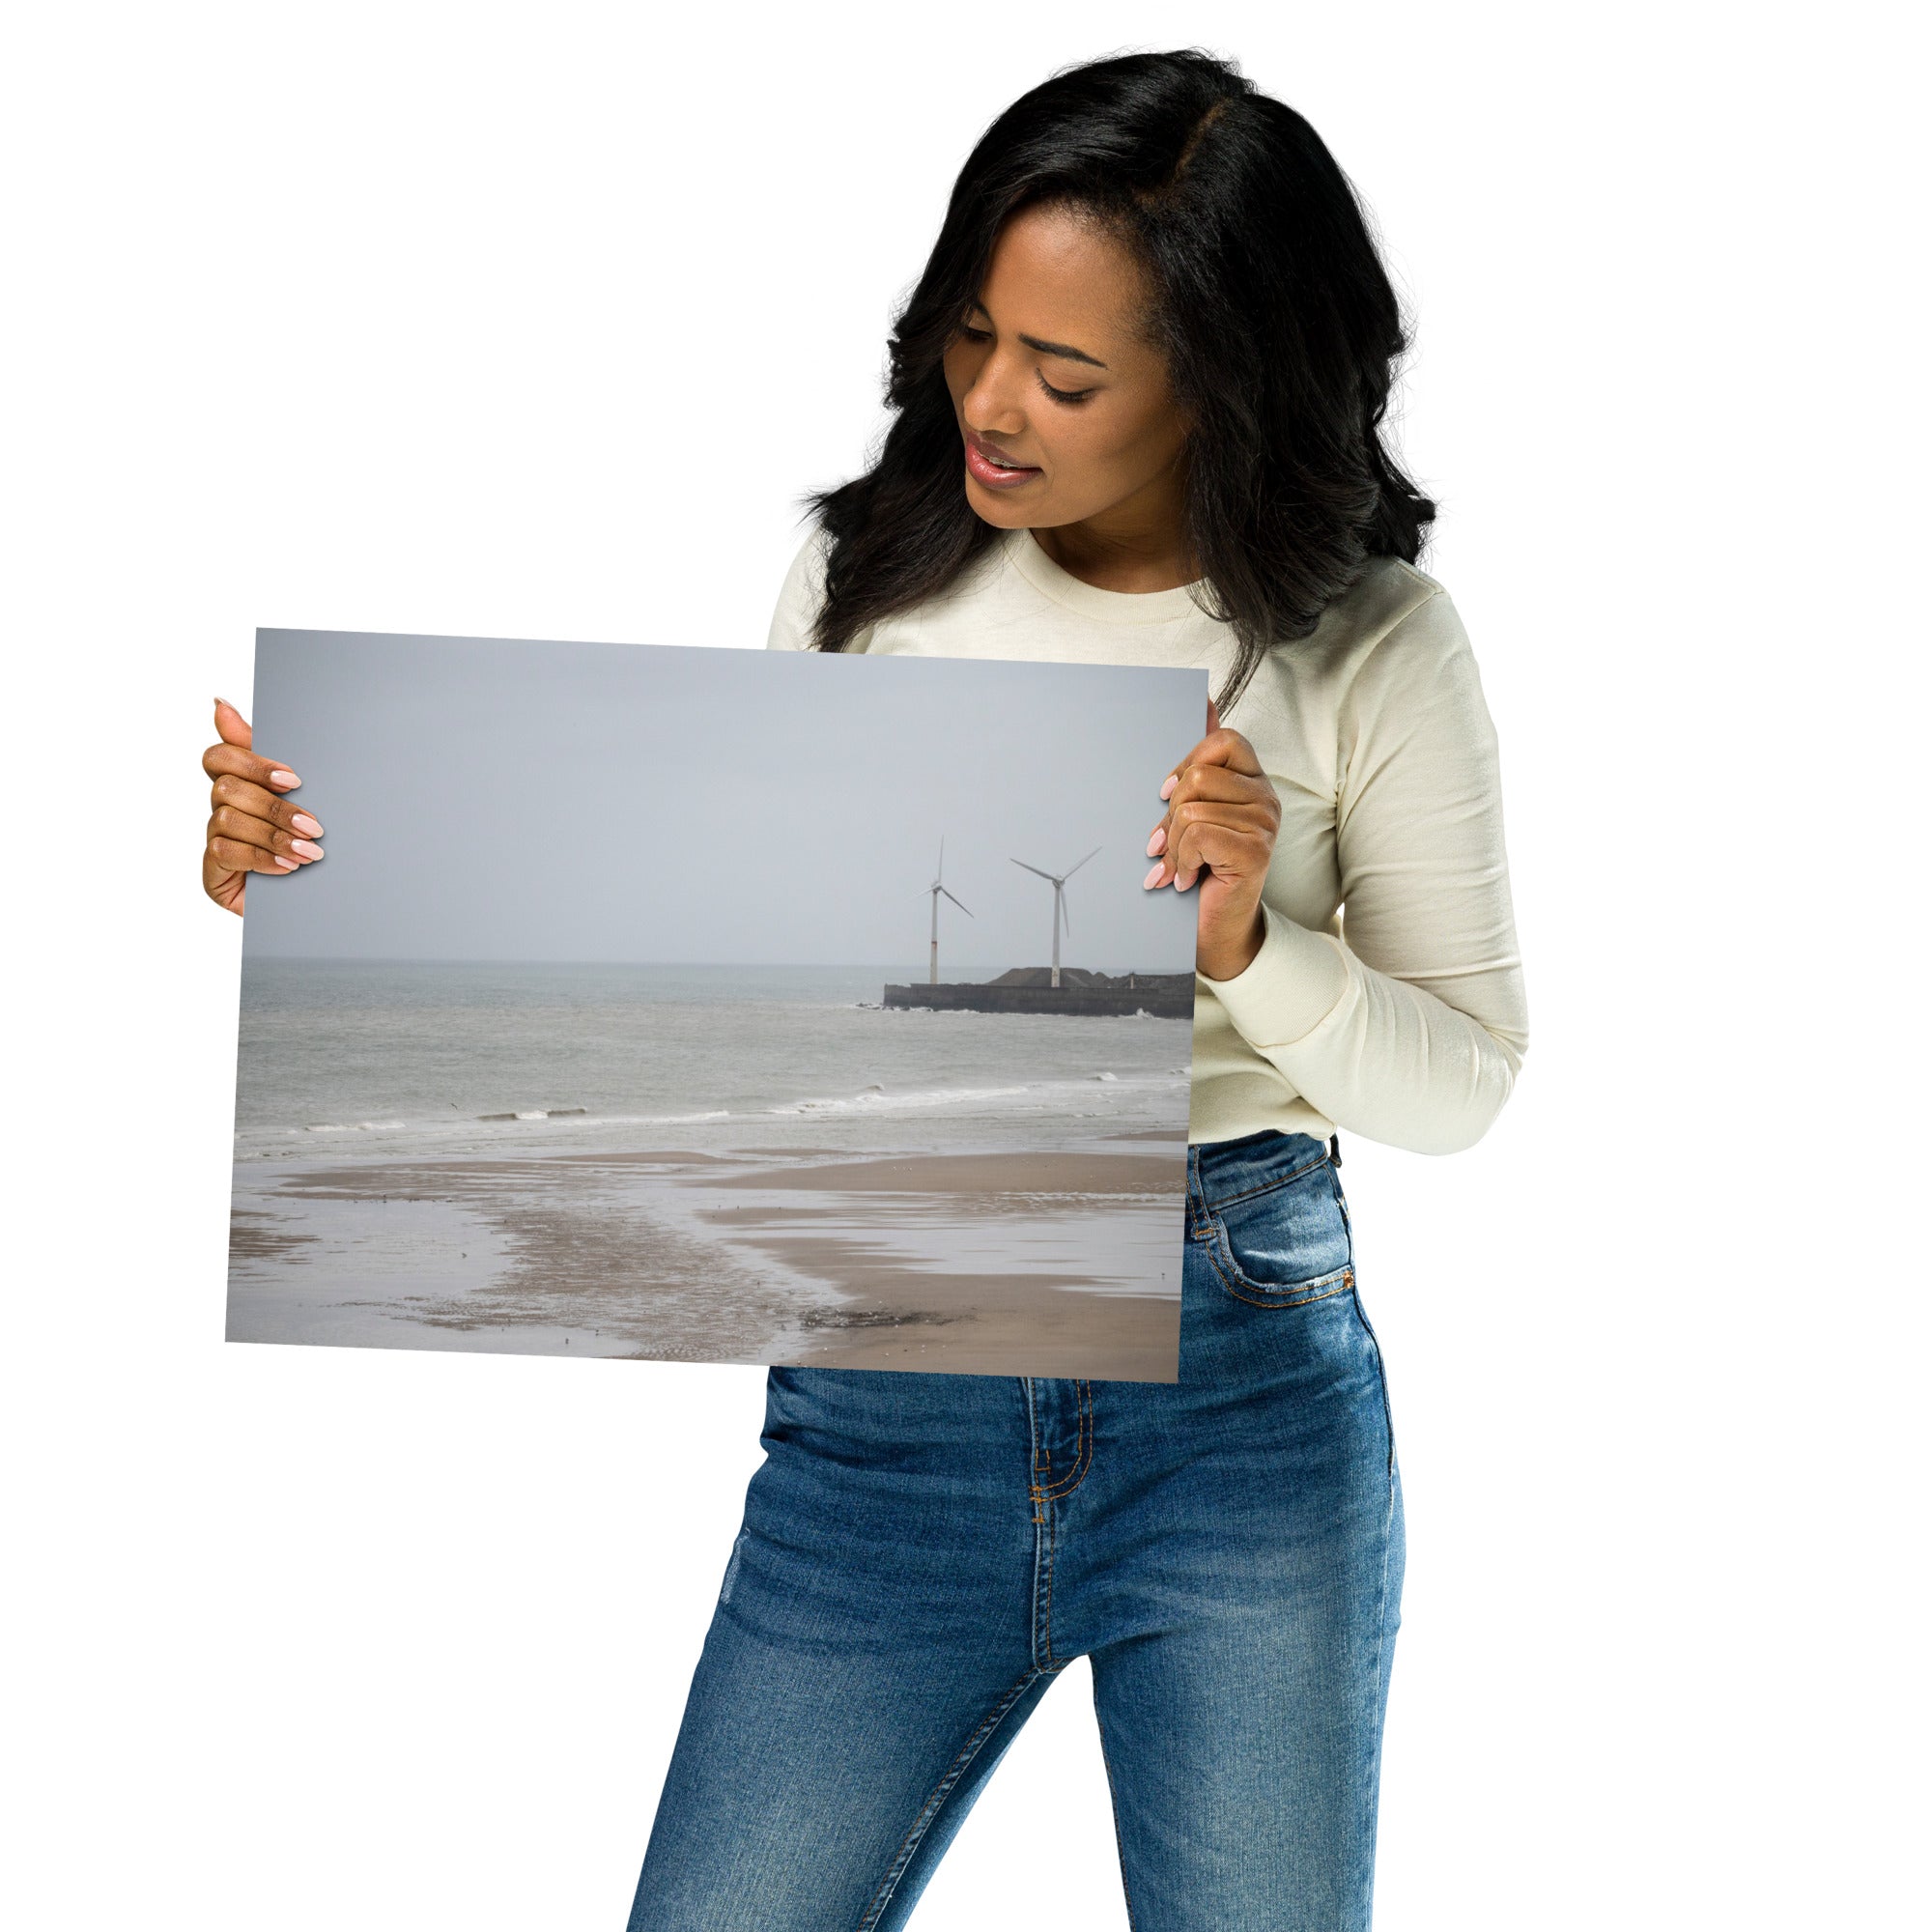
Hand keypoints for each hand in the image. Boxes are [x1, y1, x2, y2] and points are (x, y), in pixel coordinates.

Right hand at [201, 698, 323, 914]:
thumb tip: (219, 704)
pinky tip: (289, 867)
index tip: (293, 779)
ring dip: (273, 835)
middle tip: (315, 825)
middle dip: (275, 807)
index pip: (220, 756)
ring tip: (310, 852)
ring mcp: (215, 839)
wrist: (323, 899)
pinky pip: (225, 853)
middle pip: (227, 788)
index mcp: (241, 783)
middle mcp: (222, 808)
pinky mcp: (212, 871)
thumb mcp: (304, 796)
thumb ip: (269, 754)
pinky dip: (261, 858)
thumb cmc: (311, 840)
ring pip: (227, 819)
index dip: (252, 763)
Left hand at [1142, 698, 1279, 980]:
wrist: (1214, 930)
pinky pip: (1198, 834)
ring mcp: (1265, 823)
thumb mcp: (1193, 812)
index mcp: (1252, 781)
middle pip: (1199, 776)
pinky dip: (1180, 860)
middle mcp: (1266, 797)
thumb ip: (1200, 762)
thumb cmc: (1200, 869)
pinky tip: (1185, 879)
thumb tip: (1203, 700)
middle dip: (1170, 814)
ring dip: (1173, 845)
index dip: (1187, 763)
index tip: (1166, 795)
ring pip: (1193, 808)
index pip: (1223, 740)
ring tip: (1177, 866)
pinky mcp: (1256, 849)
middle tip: (1166, 844)